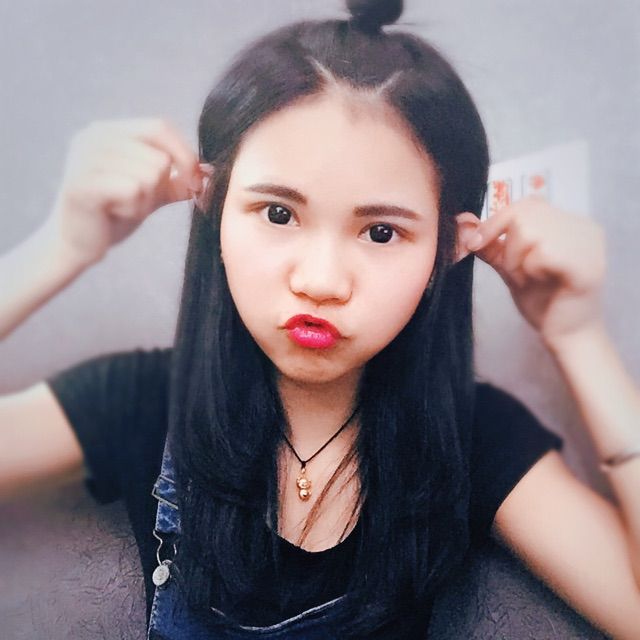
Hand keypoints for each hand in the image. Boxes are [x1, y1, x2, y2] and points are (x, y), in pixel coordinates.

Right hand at [45, 118, 207, 268]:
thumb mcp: (152, 192)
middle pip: (159, 156)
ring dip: (144, 201)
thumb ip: (178, 180)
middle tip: (136, 202)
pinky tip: (114, 213)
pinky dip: (133, 208)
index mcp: (109, 131)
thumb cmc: (115, 214)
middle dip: (160, 187)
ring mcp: (85, 158)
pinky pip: (133, 190)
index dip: (185, 154)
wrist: (78, 245)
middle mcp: (94, 137)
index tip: (194, 182)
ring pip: (149, 175)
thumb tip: (210, 173)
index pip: (161, 127)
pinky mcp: (82, 184)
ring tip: (123, 206)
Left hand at [466, 196, 606, 347]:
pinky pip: (543, 253)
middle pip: (525, 214)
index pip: (527, 204)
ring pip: (530, 231)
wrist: (566, 337)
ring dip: (518, 260)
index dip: (496, 222)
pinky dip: (532, 269)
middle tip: (516, 272)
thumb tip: (462, 223)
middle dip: (508, 246)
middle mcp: (585, 228)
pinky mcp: (587, 266)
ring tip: (529, 279)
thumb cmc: (543, 302)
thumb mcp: (511, 267)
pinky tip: (543, 282)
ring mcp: (589, 245)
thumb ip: (491, 245)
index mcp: (570, 224)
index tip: (475, 244)